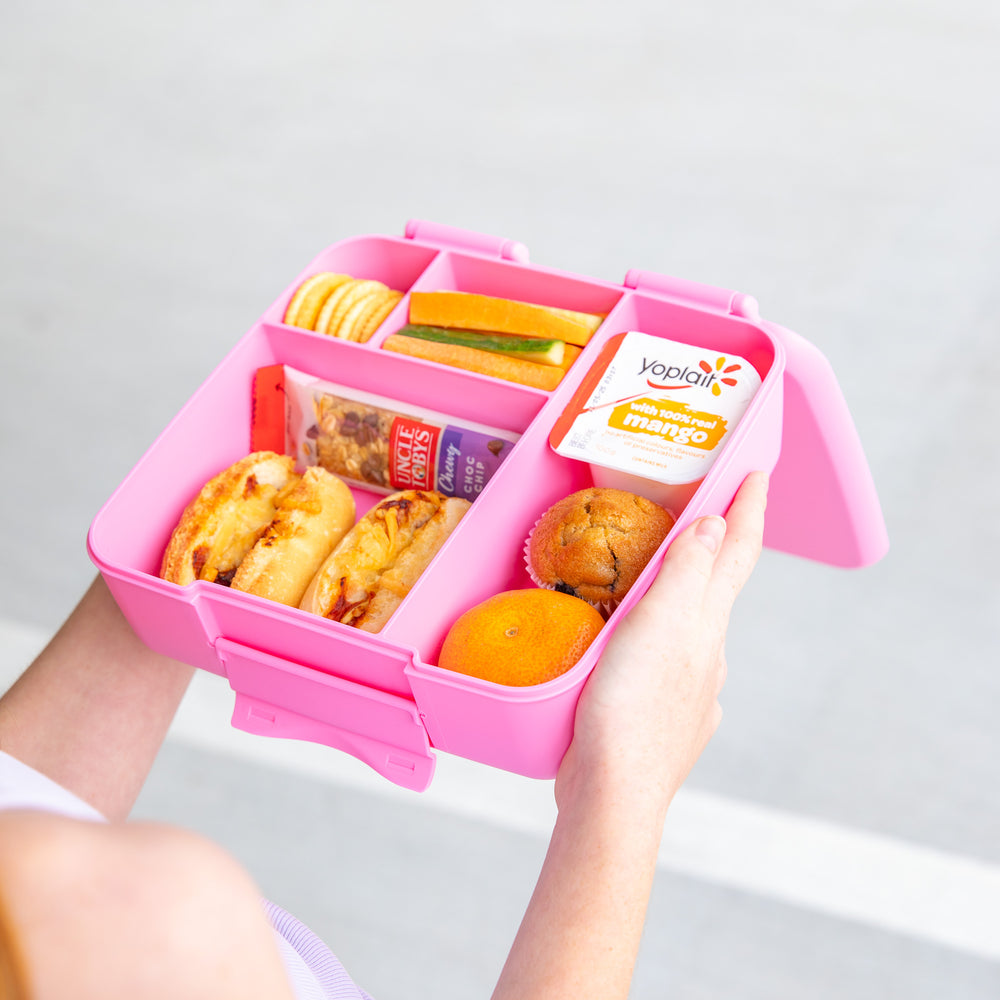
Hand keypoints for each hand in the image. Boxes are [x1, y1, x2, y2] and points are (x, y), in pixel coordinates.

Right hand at [556, 471, 768, 815]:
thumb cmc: (631, 706)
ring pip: (695, 629)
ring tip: (660, 576)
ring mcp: (692, 690)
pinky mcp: (667, 717)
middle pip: (720, 587)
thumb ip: (686, 573)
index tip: (758, 473)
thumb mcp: (657, 626)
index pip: (736, 553)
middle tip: (708, 509)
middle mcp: (709, 655)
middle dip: (719, 545)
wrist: (615, 791)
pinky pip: (671, 665)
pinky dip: (663, 642)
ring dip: (688, 595)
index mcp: (707, 625)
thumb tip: (717, 524)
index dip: (748, 509)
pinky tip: (643, 650)